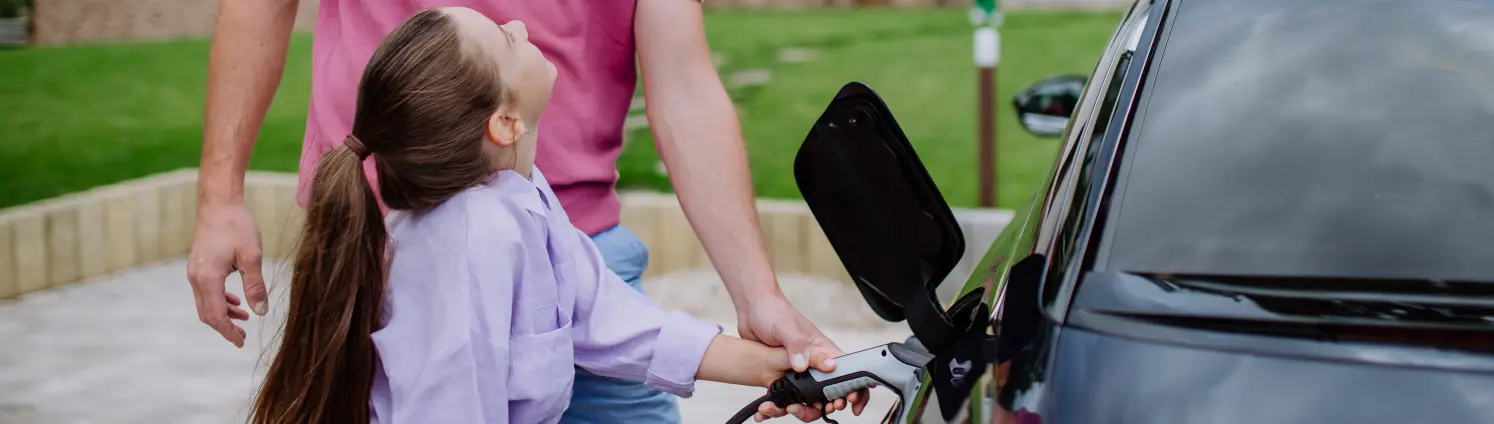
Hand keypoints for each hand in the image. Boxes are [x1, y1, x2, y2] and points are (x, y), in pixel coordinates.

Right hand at [186, 202, 266, 347]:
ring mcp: (195, 272)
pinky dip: (220, 300)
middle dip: (224, 327)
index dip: (228, 332)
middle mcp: (196, 278)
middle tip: (242, 338)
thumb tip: (261, 312)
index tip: (241, 342)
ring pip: (205, 303)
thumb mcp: (252, 257)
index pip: (215, 315)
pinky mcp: (198, 266)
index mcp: (207, 278)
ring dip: (223, 314)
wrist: (219, 204)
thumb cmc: (237, 226)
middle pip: (207, 313)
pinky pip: (206, 291)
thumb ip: (255, 286)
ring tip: (244, 319)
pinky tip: (236, 302)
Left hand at [739, 295, 870, 420]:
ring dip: (801, 410)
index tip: (849, 400)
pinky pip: (787, 398)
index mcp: (822, 350)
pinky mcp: (783, 378)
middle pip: (830, 392)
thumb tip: (804, 367)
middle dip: (827, 405)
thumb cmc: (773, 312)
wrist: (752, 310)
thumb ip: (797, 347)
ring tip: (786, 410)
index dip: (854, 388)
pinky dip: (779, 407)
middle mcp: (814, 363)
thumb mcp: (786, 328)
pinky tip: (768, 409)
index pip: (848, 372)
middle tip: (816, 409)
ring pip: (808, 400)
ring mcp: (799, 372)